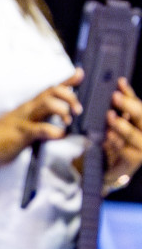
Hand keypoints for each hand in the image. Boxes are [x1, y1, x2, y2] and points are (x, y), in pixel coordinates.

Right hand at [0, 70, 81, 165]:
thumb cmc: (6, 135)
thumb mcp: (26, 120)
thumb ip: (44, 116)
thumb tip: (63, 116)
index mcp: (30, 105)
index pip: (50, 88)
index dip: (67, 80)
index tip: (80, 73)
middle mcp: (28, 108)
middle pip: (52, 91)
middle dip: (69, 96)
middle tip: (78, 110)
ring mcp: (24, 119)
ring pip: (47, 104)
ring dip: (62, 110)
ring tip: (68, 121)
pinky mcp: (21, 133)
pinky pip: (40, 129)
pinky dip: (54, 131)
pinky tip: (60, 135)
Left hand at [103, 78, 141, 192]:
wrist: (110, 166)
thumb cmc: (115, 138)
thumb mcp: (118, 119)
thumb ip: (121, 104)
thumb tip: (120, 81)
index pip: (139, 105)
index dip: (129, 93)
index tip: (119, 82)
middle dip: (128, 106)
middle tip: (115, 96)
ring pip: (134, 134)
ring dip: (122, 125)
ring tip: (110, 117)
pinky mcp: (134, 160)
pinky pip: (126, 150)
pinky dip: (117, 142)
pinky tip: (109, 136)